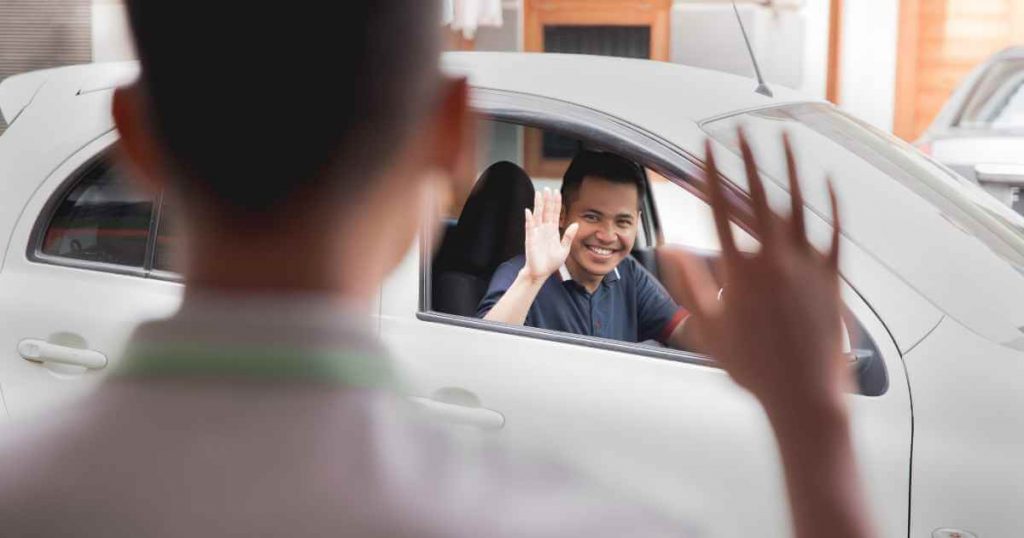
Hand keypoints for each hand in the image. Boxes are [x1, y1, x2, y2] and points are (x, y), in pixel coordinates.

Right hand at [522, 188, 578, 281]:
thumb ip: (569, 236)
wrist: (541, 273)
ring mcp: (536, 233)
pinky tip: (529, 211)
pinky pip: (529, 227)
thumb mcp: (564, 249)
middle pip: (546, 211)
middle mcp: (544, 229)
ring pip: (538, 215)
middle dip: (547, 200)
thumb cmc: (551, 262)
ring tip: (539, 193)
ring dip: (538, 204)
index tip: (557, 192)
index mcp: (552, 231)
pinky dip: (529, 219)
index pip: (555, 213)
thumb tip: (576, 224)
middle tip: (548, 188)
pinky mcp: (530, 239)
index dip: (556, 203)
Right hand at [662, 131, 848, 413]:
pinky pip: (833, 229)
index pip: (718, 209)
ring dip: (789, 167)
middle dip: (747, 157)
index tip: (705, 147)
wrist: (803, 396)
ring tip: (783, 138)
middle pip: (758, 195)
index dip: (710, 173)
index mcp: (738, 271)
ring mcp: (807, 265)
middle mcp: (774, 260)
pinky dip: (830, 202)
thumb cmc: (752, 368)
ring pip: (798, 203)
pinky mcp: (833, 275)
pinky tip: (825, 180)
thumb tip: (668, 248)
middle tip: (741, 129)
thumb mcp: (706, 328)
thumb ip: (688, 282)